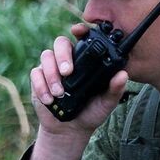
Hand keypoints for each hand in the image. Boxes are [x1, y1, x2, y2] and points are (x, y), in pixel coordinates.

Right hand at [20, 22, 128, 159]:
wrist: (71, 129)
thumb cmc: (91, 112)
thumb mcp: (107, 103)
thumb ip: (115, 89)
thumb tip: (123, 74)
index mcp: (85, 60)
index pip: (81, 38)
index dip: (79, 30)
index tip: (77, 31)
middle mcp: (67, 60)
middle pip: (60, 43)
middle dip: (62, 55)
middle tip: (67, 72)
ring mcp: (51, 68)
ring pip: (46, 56)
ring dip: (51, 74)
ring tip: (59, 93)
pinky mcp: (39, 79)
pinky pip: (36, 73)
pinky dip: (41, 86)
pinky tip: (49, 100)